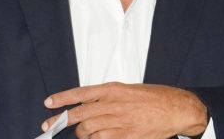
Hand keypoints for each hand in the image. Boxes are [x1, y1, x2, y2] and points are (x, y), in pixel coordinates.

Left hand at [42, 82, 207, 138]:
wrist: (175, 108)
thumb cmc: (153, 98)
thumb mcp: (127, 90)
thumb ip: (107, 97)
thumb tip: (87, 104)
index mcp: (113, 90)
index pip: (81, 93)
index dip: (62, 98)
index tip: (48, 103)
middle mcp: (113, 104)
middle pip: (80, 114)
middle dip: (62, 121)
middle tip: (50, 125)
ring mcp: (119, 122)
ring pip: (88, 130)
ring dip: (82, 133)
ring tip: (83, 133)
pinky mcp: (126, 136)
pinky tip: (97, 138)